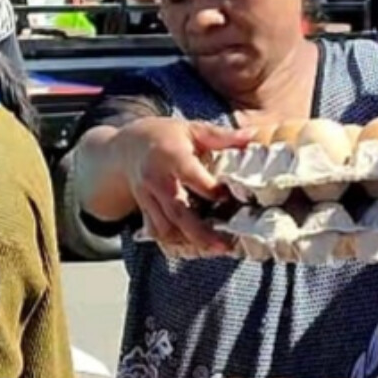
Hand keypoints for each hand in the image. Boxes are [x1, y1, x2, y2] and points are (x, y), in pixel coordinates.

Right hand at [114, 117, 251, 255]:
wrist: (126, 148)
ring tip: (213, 248)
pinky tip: (193, 246)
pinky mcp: (144, 209)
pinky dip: (174, 242)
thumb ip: (221, 136)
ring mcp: (147, 197)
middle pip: (177, 211)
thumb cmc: (163, 136)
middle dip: (201, 232)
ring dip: (189, 242)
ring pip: (165, 227)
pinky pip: (156, 231)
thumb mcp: (191, 129)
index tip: (229, 197)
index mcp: (170, 157)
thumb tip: (252, 134)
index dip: (212, 190)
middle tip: (224, 245)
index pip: (191, 177)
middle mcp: (156, 180)